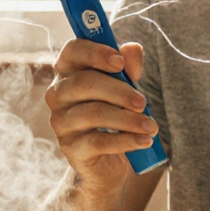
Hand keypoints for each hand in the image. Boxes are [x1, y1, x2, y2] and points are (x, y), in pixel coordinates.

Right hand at [44, 39, 158, 191]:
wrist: (107, 161)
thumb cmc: (115, 113)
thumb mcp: (124, 86)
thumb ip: (128, 66)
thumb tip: (132, 49)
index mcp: (69, 71)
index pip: (72, 51)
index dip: (95, 53)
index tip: (119, 62)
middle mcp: (58, 94)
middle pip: (84, 83)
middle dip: (119, 91)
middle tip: (143, 102)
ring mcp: (61, 122)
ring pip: (93, 113)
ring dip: (127, 119)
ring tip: (151, 126)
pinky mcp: (71, 148)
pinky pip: (99, 141)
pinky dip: (126, 140)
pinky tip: (144, 140)